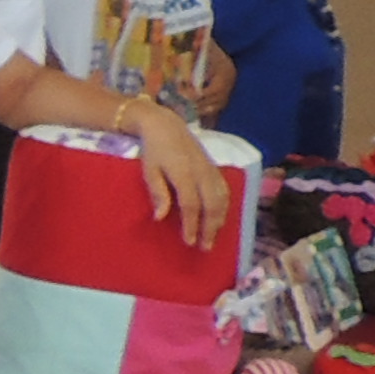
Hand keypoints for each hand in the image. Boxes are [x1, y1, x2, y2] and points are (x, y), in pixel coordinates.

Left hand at [133, 105, 235, 244]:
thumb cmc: (153, 150)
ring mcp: (210, 169)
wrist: (166, 126)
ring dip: (220, 220)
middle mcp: (201, 172)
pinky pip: (225, 190)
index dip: (191, 225)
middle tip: (205, 248)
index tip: (189, 242)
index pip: (191, 204)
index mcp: (183, 173)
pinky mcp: (214, 167)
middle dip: (210, 228)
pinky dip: (225, 207)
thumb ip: (157, 192)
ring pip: (222, 198)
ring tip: (213, 238)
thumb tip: (160, 218)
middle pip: (212, 204)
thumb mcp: (149, 170)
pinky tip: (220, 219)